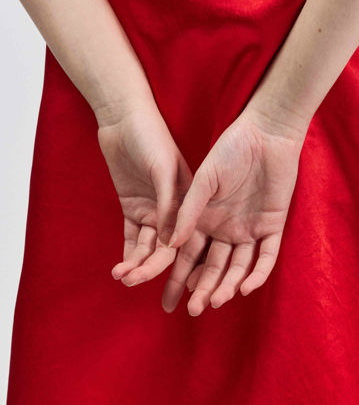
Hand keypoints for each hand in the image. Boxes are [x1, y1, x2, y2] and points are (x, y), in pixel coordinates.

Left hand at [96, 100, 192, 283]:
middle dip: (152, 270)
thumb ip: (169, 204)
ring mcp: (154, 212)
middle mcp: (176, 213)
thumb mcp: (163, 169)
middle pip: (166, 250)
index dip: (185, 265)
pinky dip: (127, 253)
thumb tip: (172, 243)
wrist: (124, 118)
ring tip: (122, 277)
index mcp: (191, 203)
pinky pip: (132, 237)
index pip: (189, 240)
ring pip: (147, 247)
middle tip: (135, 283)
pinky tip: (121, 269)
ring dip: (136, 263)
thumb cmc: (150, 137)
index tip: (179, 286)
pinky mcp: (134, 209)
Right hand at [126, 105, 306, 315]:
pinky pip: (266, 256)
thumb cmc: (230, 150)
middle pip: (213, 268)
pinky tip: (246, 287)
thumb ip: (188, 212)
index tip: (169, 300)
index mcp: (204, 220)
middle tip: (194, 310)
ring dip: (228, 285)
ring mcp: (249, 230)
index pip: (189, 256)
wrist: (265, 133)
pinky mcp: (273, 227)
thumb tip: (170, 244)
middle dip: (204, 290)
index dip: (179, 278)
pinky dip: (257, 273)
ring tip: (217, 301)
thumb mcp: (203, 180)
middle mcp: (225, 230)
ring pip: (238, 266)